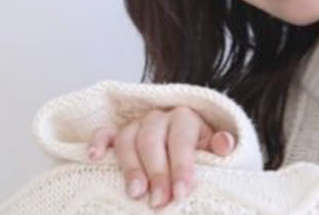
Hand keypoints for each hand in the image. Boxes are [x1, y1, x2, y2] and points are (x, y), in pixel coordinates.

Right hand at [86, 105, 235, 207]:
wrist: (188, 142)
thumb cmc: (200, 150)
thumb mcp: (214, 148)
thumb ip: (220, 146)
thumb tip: (224, 144)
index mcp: (186, 118)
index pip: (181, 139)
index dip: (181, 166)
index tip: (181, 194)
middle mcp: (160, 117)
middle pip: (152, 139)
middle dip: (156, 172)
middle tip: (158, 202)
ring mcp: (137, 123)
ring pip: (128, 138)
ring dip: (129, 166)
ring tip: (134, 193)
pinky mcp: (118, 132)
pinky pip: (104, 132)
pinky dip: (98, 142)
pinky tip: (94, 158)